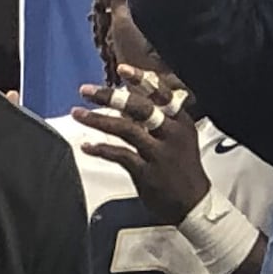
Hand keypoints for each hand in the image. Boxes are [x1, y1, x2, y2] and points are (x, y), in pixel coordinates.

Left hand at [74, 71, 211, 219]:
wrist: (194, 204)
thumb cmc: (183, 169)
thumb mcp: (180, 137)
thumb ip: (158, 119)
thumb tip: (128, 101)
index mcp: (180, 121)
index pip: (161, 93)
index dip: (141, 79)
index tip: (121, 69)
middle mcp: (172, 133)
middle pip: (140, 108)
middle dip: (110, 96)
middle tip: (87, 90)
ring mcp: (159, 153)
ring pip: (127, 129)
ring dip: (99, 120)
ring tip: (78, 113)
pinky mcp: (148, 173)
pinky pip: (120, 156)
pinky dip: (101, 150)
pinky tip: (87, 146)